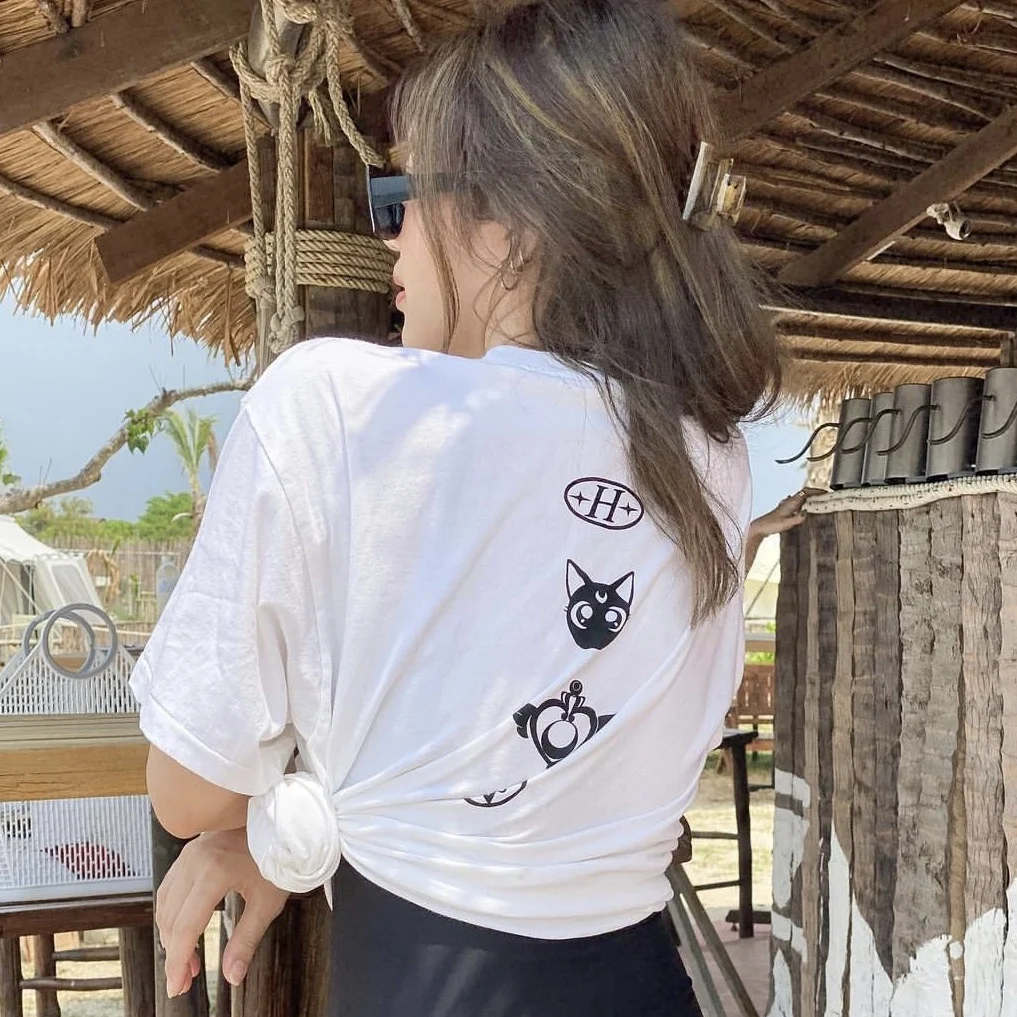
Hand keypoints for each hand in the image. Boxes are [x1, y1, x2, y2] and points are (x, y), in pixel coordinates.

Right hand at [156, 827, 289, 997]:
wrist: (281, 820)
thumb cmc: (278, 855)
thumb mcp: (267, 901)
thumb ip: (247, 940)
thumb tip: (233, 975)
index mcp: (214, 872)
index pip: (186, 928)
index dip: (178, 962)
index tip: (177, 987)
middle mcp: (195, 861)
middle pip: (171, 919)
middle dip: (174, 954)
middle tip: (184, 979)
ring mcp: (190, 853)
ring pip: (165, 904)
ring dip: (171, 934)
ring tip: (188, 959)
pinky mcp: (191, 850)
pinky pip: (170, 887)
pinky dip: (172, 912)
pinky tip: (184, 928)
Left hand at [748, 488, 823, 538]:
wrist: (760, 528)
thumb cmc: (771, 525)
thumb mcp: (786, 523)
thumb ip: (797, 518)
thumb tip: (806, 513)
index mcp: (790, 502)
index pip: (805, 491)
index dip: (816, 491)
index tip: (826, 492)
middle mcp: (789, 502)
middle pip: (804, 493)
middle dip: (815, 493)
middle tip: (826, 496)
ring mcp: (786, 505)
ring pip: (801, 497)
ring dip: (810, 497)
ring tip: (819, 501)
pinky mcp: (784, 510)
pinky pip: (798, 502)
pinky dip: (805, 503)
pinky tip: (806, 508)